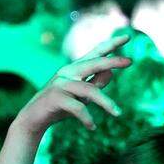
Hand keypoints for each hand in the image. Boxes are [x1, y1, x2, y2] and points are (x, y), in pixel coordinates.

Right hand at [12, 35, 130, 139]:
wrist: (33, 119)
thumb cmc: (62, 105)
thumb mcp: (83, 95)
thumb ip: (96, 83)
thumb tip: (111, 72)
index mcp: (76, 69)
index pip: (96, 53)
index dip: (111, 44)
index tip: (127, 36)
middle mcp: (68, 72)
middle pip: (94, 63)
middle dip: (112, 61)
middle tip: (130, 61)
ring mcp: (60, 84)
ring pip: (89, 90)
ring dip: (106, 103)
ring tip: (118, 113)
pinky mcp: (55, 97)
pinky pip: (77, 107)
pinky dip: (87, 118)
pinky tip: (92, 127)